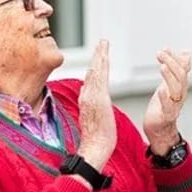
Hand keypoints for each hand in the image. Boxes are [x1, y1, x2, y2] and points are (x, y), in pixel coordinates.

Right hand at [77, 39, 116, 170]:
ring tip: (104, 44)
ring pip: (95, 72)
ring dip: (99, 57)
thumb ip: (91, 104)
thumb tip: (88, 94)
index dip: (96, 64)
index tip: (100, 53)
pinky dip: (101, 67)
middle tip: (103, 42)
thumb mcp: (94, 117)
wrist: (94, 149)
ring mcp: (91, 97)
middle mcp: (87, 96)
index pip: (92, 78)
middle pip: (93, 71)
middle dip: (98, 55)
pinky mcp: (97, 100)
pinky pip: (99, 79)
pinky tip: (103, 58)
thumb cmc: (97, 138)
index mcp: (87, 100)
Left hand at [143, 49, 190, 154]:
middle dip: (171, 63)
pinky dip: (165, 98)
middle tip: (160, 54)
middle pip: (180, 77)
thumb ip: (178, 68)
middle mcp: (180, 94)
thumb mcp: (171, 83)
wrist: (160, 128)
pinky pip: (168, 107)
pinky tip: (161, 90)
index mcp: (181, 86)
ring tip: (162, 67)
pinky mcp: (166, 116)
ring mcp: (174, 105)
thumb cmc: (164, 105)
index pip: (182, 69)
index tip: (165, 49)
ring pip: (176, 90)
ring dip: (170, 77)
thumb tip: (187, 52)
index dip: (175, 58)